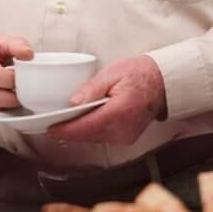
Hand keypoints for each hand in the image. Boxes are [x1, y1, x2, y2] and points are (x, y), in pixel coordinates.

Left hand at [46, 55, 165, 144]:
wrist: (161, 82)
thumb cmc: (139, 73)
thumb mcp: (113, 72)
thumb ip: (92, 88)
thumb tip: (73, 103)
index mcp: (120, 111)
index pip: (87, 126)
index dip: (67, 130)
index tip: (51, 129)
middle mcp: (124, 128)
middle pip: (88, 136)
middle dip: (69, 131)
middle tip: (52, 124)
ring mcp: (126, 136)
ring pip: (94, 139)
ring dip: (79, 132)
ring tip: (64, 122)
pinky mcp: (126, 138)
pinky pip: (103, 138)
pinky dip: (91, 132)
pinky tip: (83, 123)